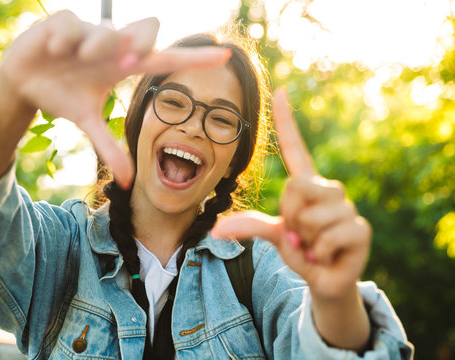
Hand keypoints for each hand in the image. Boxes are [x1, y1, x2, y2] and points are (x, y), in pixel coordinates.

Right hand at [0, 11, 231, 187]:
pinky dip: (64, 41)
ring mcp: (89, 31)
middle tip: (127, 61)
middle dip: (142, 41)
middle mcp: (112, 45)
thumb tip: (129, 184)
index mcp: (122, 66)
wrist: (23, 82)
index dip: (193, 59)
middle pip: (147, 28)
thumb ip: (109, 147)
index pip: (165, 60)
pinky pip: (71, 25)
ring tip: (74, 62)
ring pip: (106, 31)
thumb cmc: (63, 96)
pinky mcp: (62, 22)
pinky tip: (54, 52)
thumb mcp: (86, 122)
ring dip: (93, 50)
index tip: (224, 57)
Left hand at [212, 88, 370, 300]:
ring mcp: (347, 208)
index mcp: (307, 186)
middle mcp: (329, 190)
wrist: (325, 281)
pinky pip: (328, 236)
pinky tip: (328, 256)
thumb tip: (217, 230)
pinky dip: (319, 254)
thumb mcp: (275, 235)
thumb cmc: (301, 251)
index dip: (287, 122)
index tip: (280, 90)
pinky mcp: (360, 229)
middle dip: (290, 217)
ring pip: (310, 215)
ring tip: (315, 247)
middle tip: (301, 235)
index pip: (296, 148)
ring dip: (305, 240)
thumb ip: (251, 227)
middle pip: (295, 187)